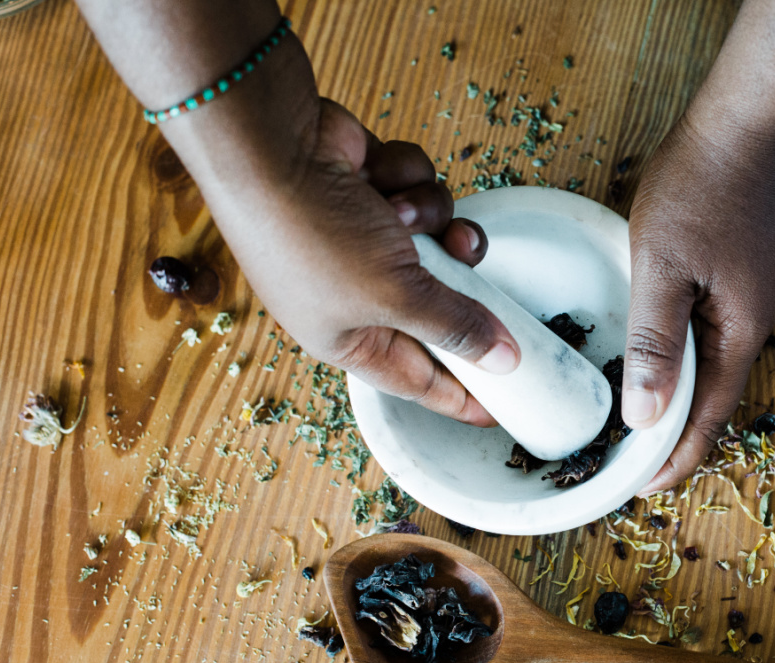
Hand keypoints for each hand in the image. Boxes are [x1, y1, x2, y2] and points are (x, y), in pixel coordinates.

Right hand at [196, 99, 521, 425]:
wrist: (270, 140)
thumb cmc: (312, 232)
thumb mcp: (393, 295)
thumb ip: (454, 327)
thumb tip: (504, 362)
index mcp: (350, 338)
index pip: (420, 381)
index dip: (461, 395)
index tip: (503, 409)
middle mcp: (358, 293)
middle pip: (440, 308)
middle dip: (456, 287)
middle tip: (475, 278)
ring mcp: (367, 238)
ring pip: (443, 242)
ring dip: (430, 221)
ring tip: (401, 211)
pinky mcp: (376, 189)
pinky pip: (423, 194)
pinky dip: (406, 181)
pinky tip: (376, 173)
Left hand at [622, 112, 774, 492]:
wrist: (748, 123)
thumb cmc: (704, 188)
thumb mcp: (664, 266)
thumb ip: (656, 342)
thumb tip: (645, 416)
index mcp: (739, 334)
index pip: (708, 419)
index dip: (674, 459)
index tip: (638, 488)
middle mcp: (751, 326)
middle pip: (712, 402)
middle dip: (673, 439)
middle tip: (626, 464)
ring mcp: (747, 301)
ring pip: (709, 370)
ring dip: (675, 401)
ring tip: (634, 425)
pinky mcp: (737, 279)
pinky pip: (708, 338)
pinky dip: (679, 362)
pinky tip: (654, 361)